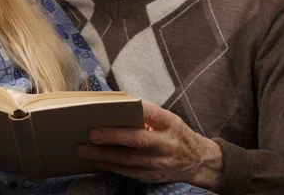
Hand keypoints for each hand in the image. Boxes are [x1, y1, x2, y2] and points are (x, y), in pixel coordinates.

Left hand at [76, 101, 223, 189]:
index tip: (114, 106)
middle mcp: (166, 143)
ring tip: (84, 149)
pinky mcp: (153, 176)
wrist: (198, 161)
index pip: (152, 113)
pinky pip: (128, 171)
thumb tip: (117, 110)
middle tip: (91, 133)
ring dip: (103, 154)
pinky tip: (96, 160)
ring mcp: (160, 162)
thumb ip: (147, 115)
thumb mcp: (168, 120)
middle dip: (111, 136)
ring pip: (128, 159)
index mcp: (170, 124)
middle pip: (137, 139)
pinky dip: (110, 166)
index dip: (134, 109)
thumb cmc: (176, 134)